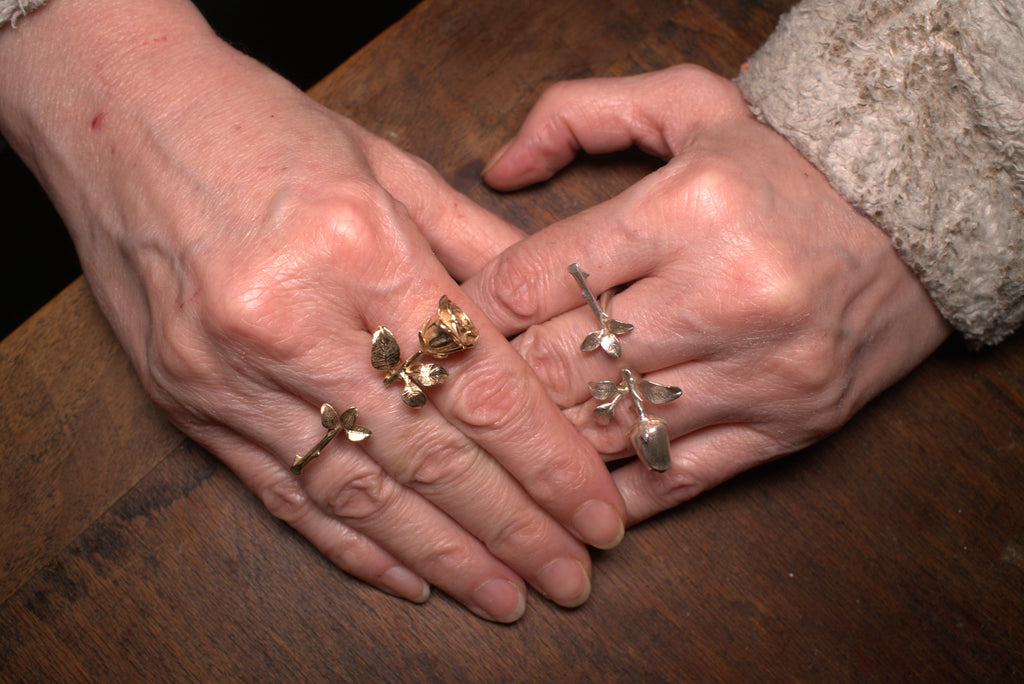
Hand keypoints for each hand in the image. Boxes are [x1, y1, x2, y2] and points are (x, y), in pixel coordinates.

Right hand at [0, 0, 625, 620]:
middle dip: (512, 528)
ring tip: (504, 597)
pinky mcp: (190, 404)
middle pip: (428, 454)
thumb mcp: (388, 165)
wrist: (122, 118)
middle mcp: (294, 324)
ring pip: (359, 493)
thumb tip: (545, 322)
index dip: (547, 464)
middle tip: (571, 577)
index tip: (596, 514)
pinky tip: (409, 578)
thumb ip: (474, 249)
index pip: (477, 385)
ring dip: (442, 556)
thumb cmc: (265, 130)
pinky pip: (283, 494)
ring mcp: (232, 376)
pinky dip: (351, 545)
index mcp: (360, 249)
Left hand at [465, 65, 950, 524]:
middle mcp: (723, 293)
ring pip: (610, 429)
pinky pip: (675, 478)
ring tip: (500, 440)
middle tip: (450, 391)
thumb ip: (580, 113)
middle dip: (496, 381)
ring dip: (545, 440)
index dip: (472, 310)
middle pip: (563, 362)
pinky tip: (572, 491)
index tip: (440, 327)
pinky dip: (614, 491)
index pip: (536, 277)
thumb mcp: (691, 102)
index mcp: (687, 207)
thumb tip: (498, 167)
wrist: (914, 219)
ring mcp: (758, 370)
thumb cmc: (784, 165)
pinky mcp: (785, 425)